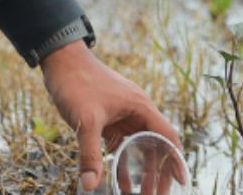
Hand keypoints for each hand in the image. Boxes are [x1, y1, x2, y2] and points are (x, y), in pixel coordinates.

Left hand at [41, 42, 184, 191]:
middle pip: (156, 146)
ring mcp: (123, 115)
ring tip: (141, 194)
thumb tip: (90, 185)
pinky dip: (123, 163)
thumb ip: (90, 154)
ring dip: (142, 170)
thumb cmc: (78, 83)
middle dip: (159, 172)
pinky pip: (122, 145)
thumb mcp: (86, 121)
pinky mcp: (109, 119)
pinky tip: (119, 182)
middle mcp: (137, 111)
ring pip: (139, 147)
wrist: (61, 61)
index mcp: (141, 107)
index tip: (181, 182)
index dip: (176, 160)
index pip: (167, 137)